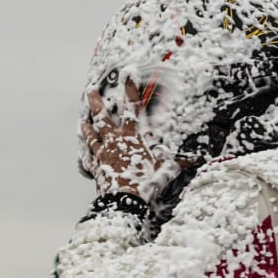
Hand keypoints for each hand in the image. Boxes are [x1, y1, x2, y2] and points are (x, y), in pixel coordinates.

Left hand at [81, 81, 169, 202]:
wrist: (125, 202)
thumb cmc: (145, 183)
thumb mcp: (165, 171)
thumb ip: (178, 163)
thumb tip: (197, 159)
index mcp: (131, 137)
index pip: (131, 109)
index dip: (129, 91)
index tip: (127, 76)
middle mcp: (114, 142)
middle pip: (102, 117)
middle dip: (96, 102)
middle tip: (90, 90)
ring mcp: (103, 154)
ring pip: (92, 135)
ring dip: (86, 127)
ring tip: (81, 120)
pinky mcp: (96, 168)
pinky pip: (89, 159)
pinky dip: (86, 155)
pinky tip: (82, 153)